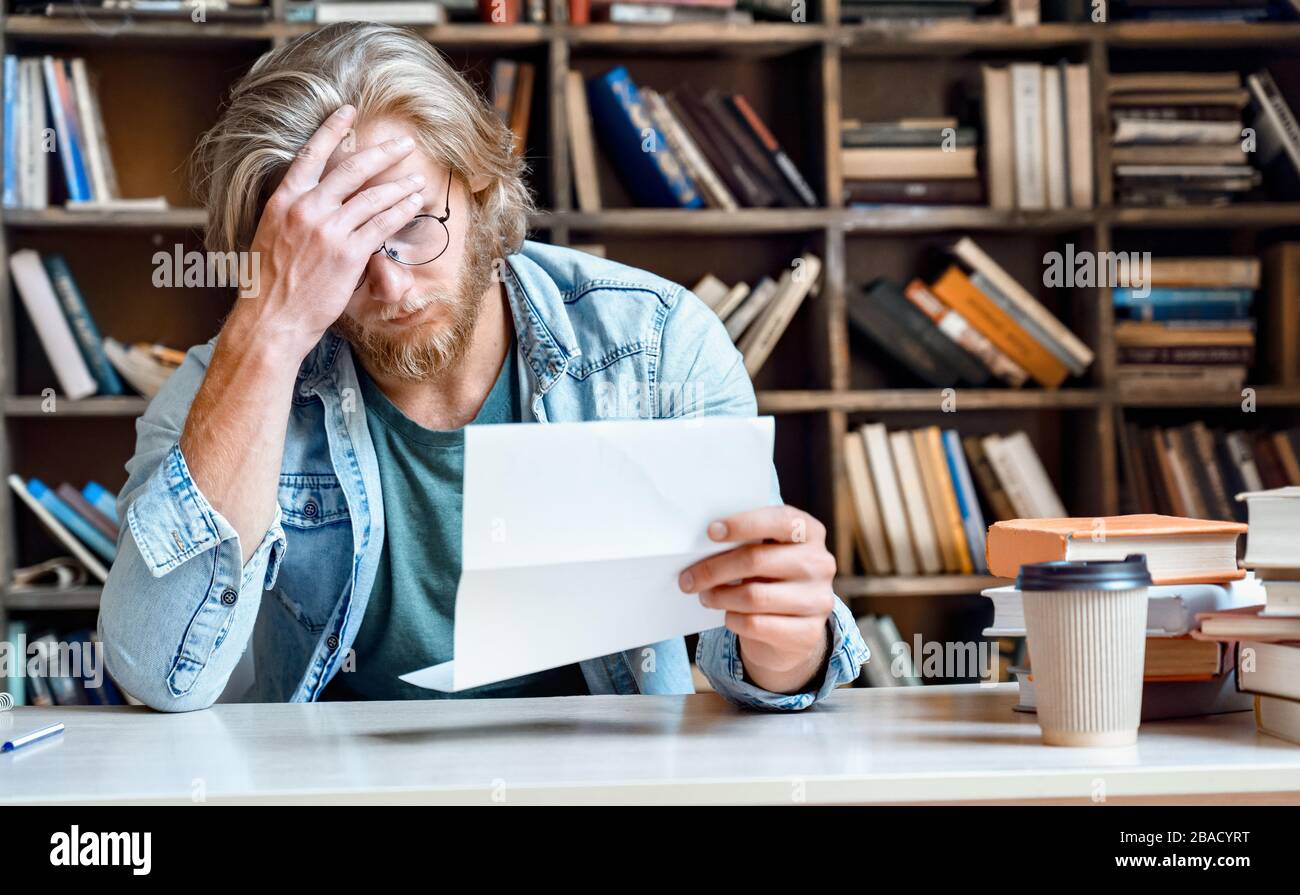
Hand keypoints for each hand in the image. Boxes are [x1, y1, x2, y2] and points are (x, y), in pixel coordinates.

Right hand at [235, 104, 426, 358]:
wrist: (271, 319)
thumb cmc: (270, 284)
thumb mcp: (272, 235)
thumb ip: (295, 212)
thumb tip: (319, 195)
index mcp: (283, 201)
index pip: (311, 155)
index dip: (332, 130)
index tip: (348, 111)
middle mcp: (306, 209)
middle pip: (351, 169)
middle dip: (382, 153)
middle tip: (403, 143)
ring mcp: (329, 230)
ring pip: (373, 196)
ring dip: (399, 184)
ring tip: (416, 178)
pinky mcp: (348, 253)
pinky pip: (382, 225)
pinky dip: (401, 211)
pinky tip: (413, 204)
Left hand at [679, 505, 835, 694]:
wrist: (793, 627)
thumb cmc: (769, 578)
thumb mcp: (765, 553)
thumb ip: (745, 542)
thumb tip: (701, 546)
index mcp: (809, 532)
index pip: (780, 520)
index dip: (743, 524)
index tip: (710, 532)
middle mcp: (819, 563)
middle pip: (756, 560)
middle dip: (714, 568)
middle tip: (688, 578)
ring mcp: (818, 599)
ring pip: (754, 596)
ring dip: (719, 596)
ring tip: (705, 596)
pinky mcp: (809, 633)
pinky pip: (758, 625)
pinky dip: (734, 620)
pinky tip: (728, 616)